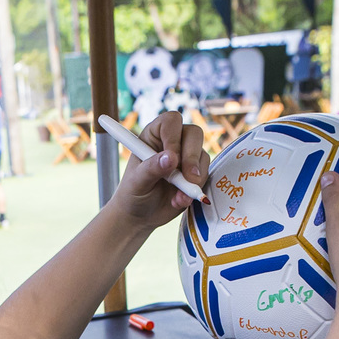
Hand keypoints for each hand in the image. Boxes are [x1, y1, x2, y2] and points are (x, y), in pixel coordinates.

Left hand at [110, 111, 210, 229]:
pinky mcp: (196, 173)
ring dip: (194, 179)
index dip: (174, 138)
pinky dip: (196, 189)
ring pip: (202, 155)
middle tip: (188, 179)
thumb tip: (171, 158)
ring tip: (178, 198)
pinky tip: (180, 201)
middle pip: (194, 133)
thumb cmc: (133, 194)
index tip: (173, 160)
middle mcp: (172, 142)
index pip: (171, 122)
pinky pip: (206, 174)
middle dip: (192, 158)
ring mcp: (186, 157)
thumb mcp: (137, 182)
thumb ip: (152, 168)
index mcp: (153, 135)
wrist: (141, 216)